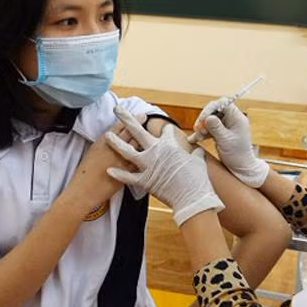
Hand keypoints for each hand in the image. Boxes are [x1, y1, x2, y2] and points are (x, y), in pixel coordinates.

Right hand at [65, 115, 143, 210]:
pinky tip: (152, 154)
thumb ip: (104, 144)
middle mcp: (113, 149)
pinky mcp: (127, 173)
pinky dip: (146, 157)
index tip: (135, 114)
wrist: (85, 191)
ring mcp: (121, 161)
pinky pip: (139, 162)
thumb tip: (113, 137)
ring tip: (151, 132)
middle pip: (129, 133)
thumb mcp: (92, 153)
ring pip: (137, 146)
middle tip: (145, 117)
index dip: (128, 119)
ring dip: (144, 139)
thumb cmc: (85, 172)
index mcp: (103, 143)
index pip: (118, 127)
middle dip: (138, 123)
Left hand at [105, 106, 223, 224]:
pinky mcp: (144, 180)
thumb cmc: (197, 179)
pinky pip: (128, 177)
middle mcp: (155, 151)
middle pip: (137, 131)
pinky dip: (118, 174)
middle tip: (118, 108)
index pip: (165, 131)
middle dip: (127, 118)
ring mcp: (147, 165)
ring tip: (106, 134)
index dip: (166, 130)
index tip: (166, 129)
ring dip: (116, 142)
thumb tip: (199, 150)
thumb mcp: (199, 161)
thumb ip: (196, 154)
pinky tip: (109, 170)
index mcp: (169, 144)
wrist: (192, 197)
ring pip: (127, 151)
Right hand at [193, 99, 268, 187]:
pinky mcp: (221, 133)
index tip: (202, 119)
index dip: (210, 108)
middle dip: (204, 119)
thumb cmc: (237, 155)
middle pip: (214, 111)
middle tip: (198, 129)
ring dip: (201, 128)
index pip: (222, 104)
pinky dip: (202, 134)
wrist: (241, 168)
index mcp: (237, 118)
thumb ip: (216, 128)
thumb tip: (208, 117)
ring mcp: (226, 126)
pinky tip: (194, 140)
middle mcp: (232, 120)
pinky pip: (209, 129)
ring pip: (210, 121)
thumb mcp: (225, 141)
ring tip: (197, 138)